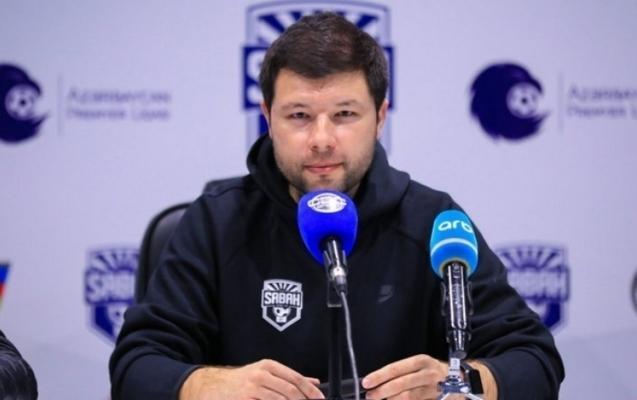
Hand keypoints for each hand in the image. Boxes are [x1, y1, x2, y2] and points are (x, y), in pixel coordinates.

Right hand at [179, 359, 324, 399]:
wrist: (209, 387)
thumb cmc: (239, 382)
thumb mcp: (264, 373)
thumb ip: (288, 378)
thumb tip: (314, 383)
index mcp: (268, 366)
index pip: (295, 379)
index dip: (310, 392)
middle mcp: (260, 376)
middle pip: (290, 393)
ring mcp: (251, 390)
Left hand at [361, 354, 446, 398]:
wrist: (463, 380)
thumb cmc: (434, 372)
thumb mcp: (420, 366)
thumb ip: (401, 373)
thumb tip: (378, 382)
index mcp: (421, 361)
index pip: (396, 369)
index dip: (380, 376)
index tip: (366, 382)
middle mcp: (428, 374)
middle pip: (402, 384)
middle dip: (382, 391)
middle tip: (370, 396)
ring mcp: (435, 389)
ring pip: (409, 396)